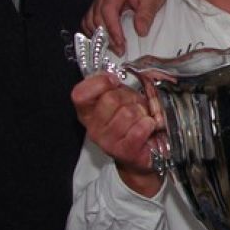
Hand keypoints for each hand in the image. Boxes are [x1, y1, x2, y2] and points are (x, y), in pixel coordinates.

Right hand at [71, 72, 166, 196]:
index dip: (99, 83)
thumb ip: (112, 86)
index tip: (114, 81)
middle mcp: (93, 128)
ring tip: (142, 119)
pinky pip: (139, 129)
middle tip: (134, 106)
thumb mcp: (122, 98)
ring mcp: (107, 142)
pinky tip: (148, 127)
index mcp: (88, 113)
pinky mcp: (125, 152)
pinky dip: (149, 124)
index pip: (80, 94)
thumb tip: (110, 77)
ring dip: (141, 113)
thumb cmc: (133, 122)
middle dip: (129, 98)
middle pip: (110, 99)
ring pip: (128, 113)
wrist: (146, 152)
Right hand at [81, 0, 168, 53]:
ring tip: (113, 48)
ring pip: (89, 20)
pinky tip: (103, 41)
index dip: (112, 29)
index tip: (120, 43)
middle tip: (120, 50)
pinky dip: (93, 32)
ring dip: (99, 36)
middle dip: (106, 36)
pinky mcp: (99, 5)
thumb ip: (146, 14)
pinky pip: (89, 20)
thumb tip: (141, 32)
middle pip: (96, 17)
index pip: (107, 10)